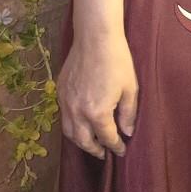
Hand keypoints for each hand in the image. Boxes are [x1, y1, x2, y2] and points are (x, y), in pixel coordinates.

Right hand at [59, 32, 139, 158]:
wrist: (95, 38)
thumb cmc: (117, 61)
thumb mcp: (130, 89)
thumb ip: (128, 114)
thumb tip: (126, 132)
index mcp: (97, 112)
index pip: (106, 137)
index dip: (115, 146)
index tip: (121, 151)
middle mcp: (77, 111)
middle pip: (83, 141)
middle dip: (95, 150)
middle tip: (104, 153)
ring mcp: (65, 101)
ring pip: (69, 131)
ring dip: (80, 141)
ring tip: (91, 143)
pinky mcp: (60, 91)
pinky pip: (64, 116)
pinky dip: (72, 125)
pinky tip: (81, 123)